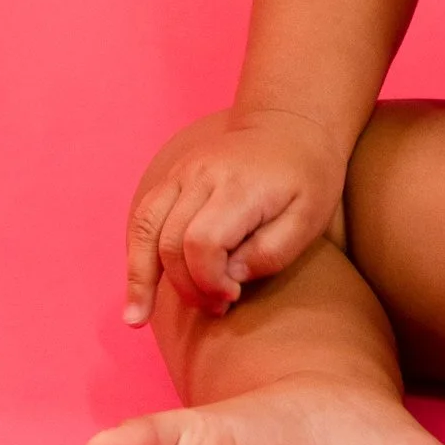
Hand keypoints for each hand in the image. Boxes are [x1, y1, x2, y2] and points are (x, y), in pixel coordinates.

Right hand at [124, 108, 345, 322]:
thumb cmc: (307, 177)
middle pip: (170, 242)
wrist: (289, 125)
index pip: (203, 242)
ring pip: (144, 229)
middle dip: (187, 286)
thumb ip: (270, 252)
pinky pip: (142, 218)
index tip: (232, 296)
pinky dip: (135, 255)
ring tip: (137, 319)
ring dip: (140, 278)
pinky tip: (136, 292)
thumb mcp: (309, 218)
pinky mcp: (171, 178)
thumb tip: (226, 279)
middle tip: (217, 306)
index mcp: (239, 187)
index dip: (209, 280)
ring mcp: (181, 173)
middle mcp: (201, 176)